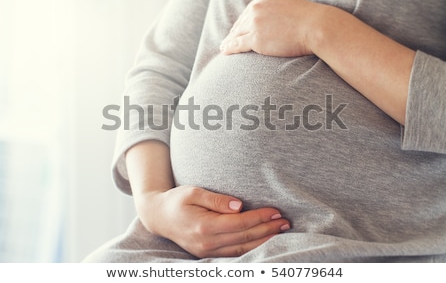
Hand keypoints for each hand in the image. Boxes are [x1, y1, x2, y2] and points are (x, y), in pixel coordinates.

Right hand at [135, 185, 289, 257]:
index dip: (259, 218)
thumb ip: (216, 199)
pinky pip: (234, 254)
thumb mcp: (194, 192)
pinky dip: (252, 248)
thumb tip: (238, 205)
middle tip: (285, 221)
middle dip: (267, 230)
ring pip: (242, 249)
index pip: (239, 223)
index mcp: (204, 226)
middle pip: (244, 238)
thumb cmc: (177, 200)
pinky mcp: (208, 254)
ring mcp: (207, 251)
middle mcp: (206, 243)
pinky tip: (263, 241)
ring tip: (280, 231)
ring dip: (263, 241)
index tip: (275, 211)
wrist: (158, 217)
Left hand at [220, 0, 321, 56]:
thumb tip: (273, 20)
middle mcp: (255, 8)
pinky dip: (229, 48)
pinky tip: (224, 51)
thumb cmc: (309, 20)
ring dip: (229, 41)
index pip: (248, 12)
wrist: (316, 26)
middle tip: (227, 40)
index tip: (237, 29)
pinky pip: (237, 44)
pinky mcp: (255, 39)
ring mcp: (254, 23)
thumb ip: (276, 10)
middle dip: (234, 32)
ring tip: (224, 47)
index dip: (242, 23)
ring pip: (237, 34)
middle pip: (240, 23)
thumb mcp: (289, 7)